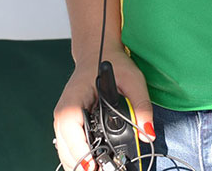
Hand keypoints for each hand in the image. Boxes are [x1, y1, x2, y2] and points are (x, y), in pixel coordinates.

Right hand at [52, 50, 153, 170]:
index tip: (94, 166)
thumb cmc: (113, 63)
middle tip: (104, 170)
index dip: (81, 152)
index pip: (70, 131)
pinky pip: (68, 147)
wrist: (99, 52)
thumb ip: (142, 106)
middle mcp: (63, 112)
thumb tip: (148, 133)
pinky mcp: (68, 124)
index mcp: (73, 100)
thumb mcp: (133, 80)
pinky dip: (79, 156)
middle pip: (65, 148)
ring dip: (79, 163)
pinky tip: (93, 163)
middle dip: (82, 164)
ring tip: (101, 169)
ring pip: (64, 151)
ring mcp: (63, 120)